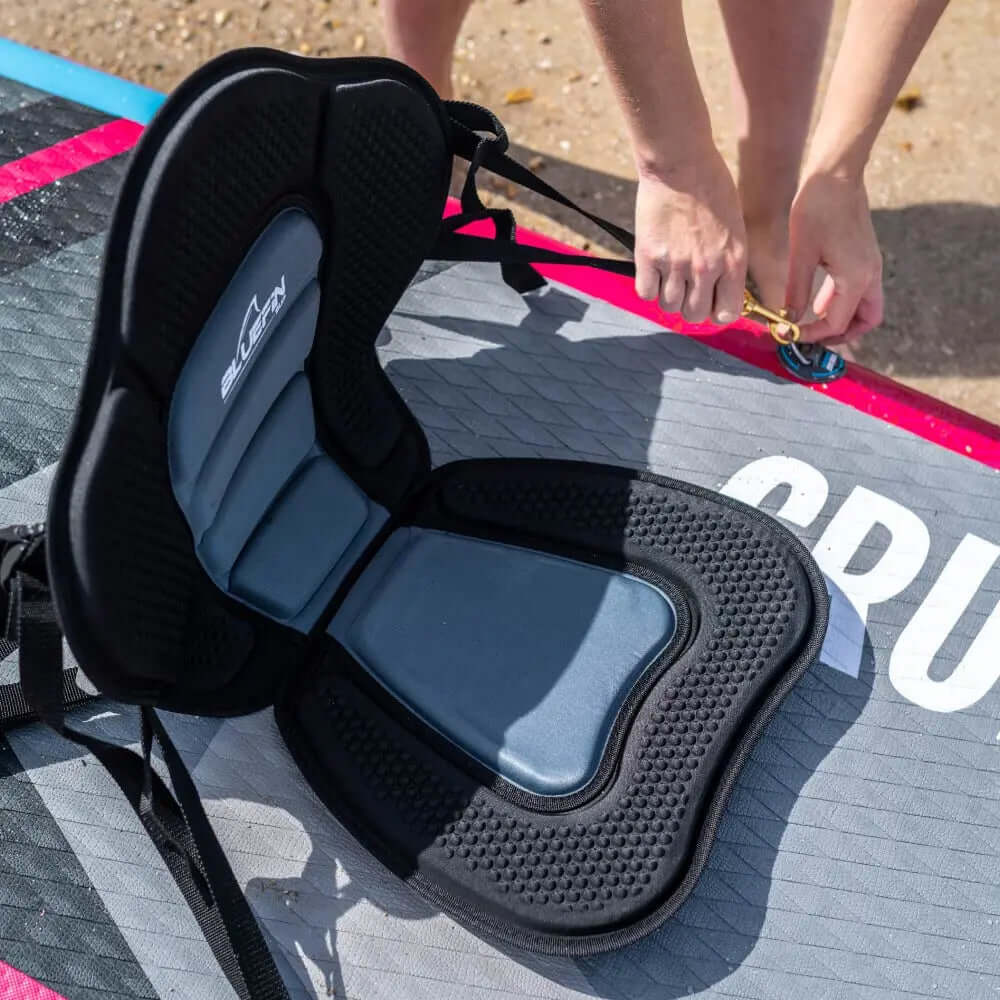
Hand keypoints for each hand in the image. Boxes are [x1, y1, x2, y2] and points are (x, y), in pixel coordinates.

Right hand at [633, 149, 747, 324]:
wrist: (681, 163)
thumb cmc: (711, 188)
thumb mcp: (735, 227)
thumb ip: (729, 262)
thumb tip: (719, 291)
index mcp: (733, 260)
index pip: (726, 313)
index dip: (716, 311)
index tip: (710, 301)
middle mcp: (706, 267)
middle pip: (694, 315)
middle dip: (691, 307)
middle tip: (687, 289)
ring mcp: (676, 264)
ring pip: (669, 306)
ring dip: (669, 296)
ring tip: (669, 276)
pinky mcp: (649, 257)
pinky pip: (646, 293)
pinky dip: (649, 288)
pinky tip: (653, 272)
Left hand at [786, 170, 883, 344]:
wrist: (837, 173)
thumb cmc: (817, 208)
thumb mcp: (801, 255)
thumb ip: (797, 292)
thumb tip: (789, 320)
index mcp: (856, 278)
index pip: (837, 323)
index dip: (813, 335)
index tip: (790, 335)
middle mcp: (870, 274)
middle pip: (865, 321)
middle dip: (841, 335)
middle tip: (812, 338)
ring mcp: (870, 264)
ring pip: (865, 307)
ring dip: (841, 318)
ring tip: (810, 322)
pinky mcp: (865, 255)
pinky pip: (859, 289)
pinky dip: (841, 300)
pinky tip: (816, 299)